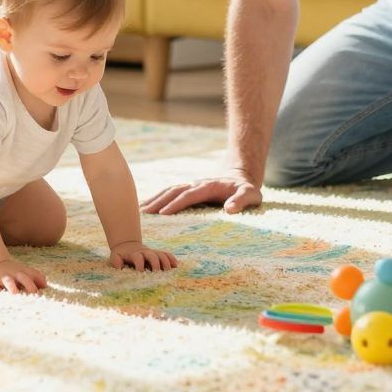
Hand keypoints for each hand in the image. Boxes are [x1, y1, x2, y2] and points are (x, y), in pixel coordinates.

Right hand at [0, 258, 46, 294]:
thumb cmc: (14, 272)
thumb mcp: (26, 272)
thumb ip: (37, 277)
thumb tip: (45, 285)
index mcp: (25, 273)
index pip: (34, 274)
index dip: (39, 280)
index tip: (43, 289)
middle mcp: (15, 275)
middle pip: (23, 277)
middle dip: (28, 284)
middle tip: (33, 293)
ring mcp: (4, 278)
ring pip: (8, 282)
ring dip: (12, 286)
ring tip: (15, 293)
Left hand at [108, 240, 177, 270]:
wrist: (128, 244)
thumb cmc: (121, 254)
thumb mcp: (115, 256)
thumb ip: (116, 261)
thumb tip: (119, 266)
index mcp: (134, 254)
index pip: (138, 258)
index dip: (139, 265)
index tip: (140, 273)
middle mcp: (145, 252)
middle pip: (152, 255)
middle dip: (155, 264)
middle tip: (157, 273)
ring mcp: (152, 252)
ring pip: (161, 254)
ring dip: (166, 262)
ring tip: (169, 271)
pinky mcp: (157, 253)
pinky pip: (166, 254)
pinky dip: (171, 259)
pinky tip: (176, 266)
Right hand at [140, 170, 260, 214]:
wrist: (241, 177)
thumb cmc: (246, 189)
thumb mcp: (250, 195)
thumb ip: (241, 201)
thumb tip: (229, 210)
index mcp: (208, 186)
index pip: (188, 195)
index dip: (176, 204)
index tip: (163, 213)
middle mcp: (196, 184)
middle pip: (174, 191)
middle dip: (158, 201)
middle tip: (144, 213)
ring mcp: (191, 185)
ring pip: (169, 190)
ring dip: (155, 199)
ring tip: (141, 209)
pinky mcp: (189, 189)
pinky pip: (171, 192)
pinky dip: (158, 197)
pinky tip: (148, 205)